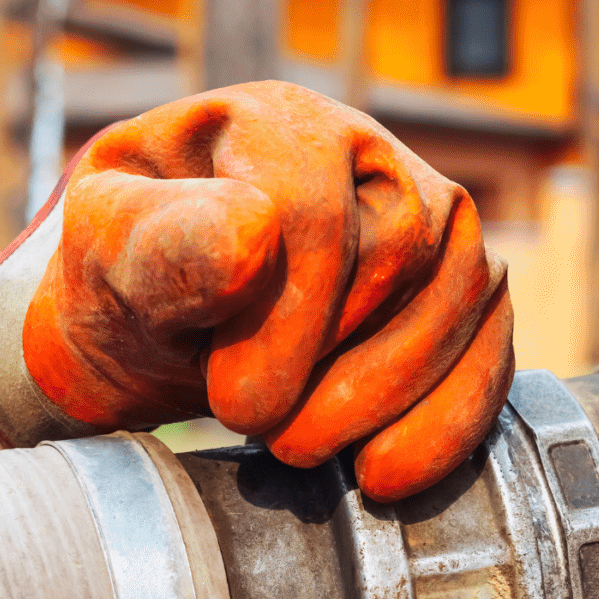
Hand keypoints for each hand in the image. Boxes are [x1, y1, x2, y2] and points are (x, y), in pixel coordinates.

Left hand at [0, 81, 512, 501]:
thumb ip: (160, 245)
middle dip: (337, 368)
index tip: (233, 404)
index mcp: (276, 124)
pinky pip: (491, 348)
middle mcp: (368, 152)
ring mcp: (432, 216)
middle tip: (264, 434)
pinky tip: (384, 475)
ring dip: (389, 399)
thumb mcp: (107, 259)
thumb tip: (249, 239)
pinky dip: (447, 423)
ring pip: (461, 299)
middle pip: (402, 252)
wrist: (156, 327)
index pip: (317, 213)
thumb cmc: (127, 281)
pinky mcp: (464, 289)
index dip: (287, 324)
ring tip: (304, 449)